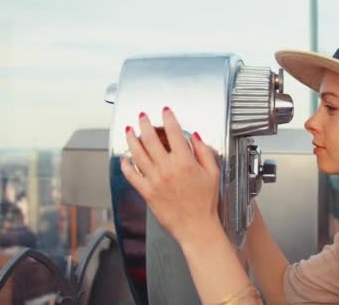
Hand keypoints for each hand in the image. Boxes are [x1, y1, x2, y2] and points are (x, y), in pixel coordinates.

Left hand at [120, 107, 221, 244]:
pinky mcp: (147, 192)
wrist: (196, 227)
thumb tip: (195, 137)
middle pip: (151, 139)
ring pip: (138, 154)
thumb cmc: (206, 203)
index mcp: (185, 162)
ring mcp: (155, 180)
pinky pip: (132, 175)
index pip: (174, 132)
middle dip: (145, 124)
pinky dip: (126, 165)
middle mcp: (167, 169)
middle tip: (142, 117)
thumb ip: (203, 152)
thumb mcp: (213, 173)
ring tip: (129, 131)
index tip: (166, 112)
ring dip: (132, 139)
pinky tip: (125, 159)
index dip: (168, 118)